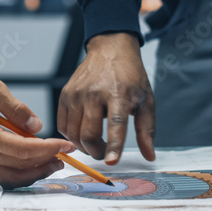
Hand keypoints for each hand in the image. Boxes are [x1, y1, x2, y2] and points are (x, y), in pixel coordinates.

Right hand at [0, 50, 74, 187]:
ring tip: (53, 162)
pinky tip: (34, 165)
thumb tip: (37, 127)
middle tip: (64, 154)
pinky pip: (1, 175)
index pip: (22, 149)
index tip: (65, 145)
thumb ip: (17, 110)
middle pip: (19, 166)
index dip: (47, 149)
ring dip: (35, 172)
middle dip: (46, 162)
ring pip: (11, 176)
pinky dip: (20, 174)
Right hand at [57, 32, 155, 164]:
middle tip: (104, 154)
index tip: (111, 161)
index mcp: (119, 93)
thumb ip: (147, 130)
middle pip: (89, 134)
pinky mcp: (65, 94)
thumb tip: (149, 155)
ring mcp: (76, 93)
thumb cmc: (130, 75)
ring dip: (84, 147)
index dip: (113, 145)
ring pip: (73, 133)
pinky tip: (82, 133)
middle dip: (96, 152)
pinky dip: (70, 136)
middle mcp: (94, 92)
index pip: (116, 124)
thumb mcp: (146, 100)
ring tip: (95, 144)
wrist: (110, 49)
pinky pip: (62, 125)